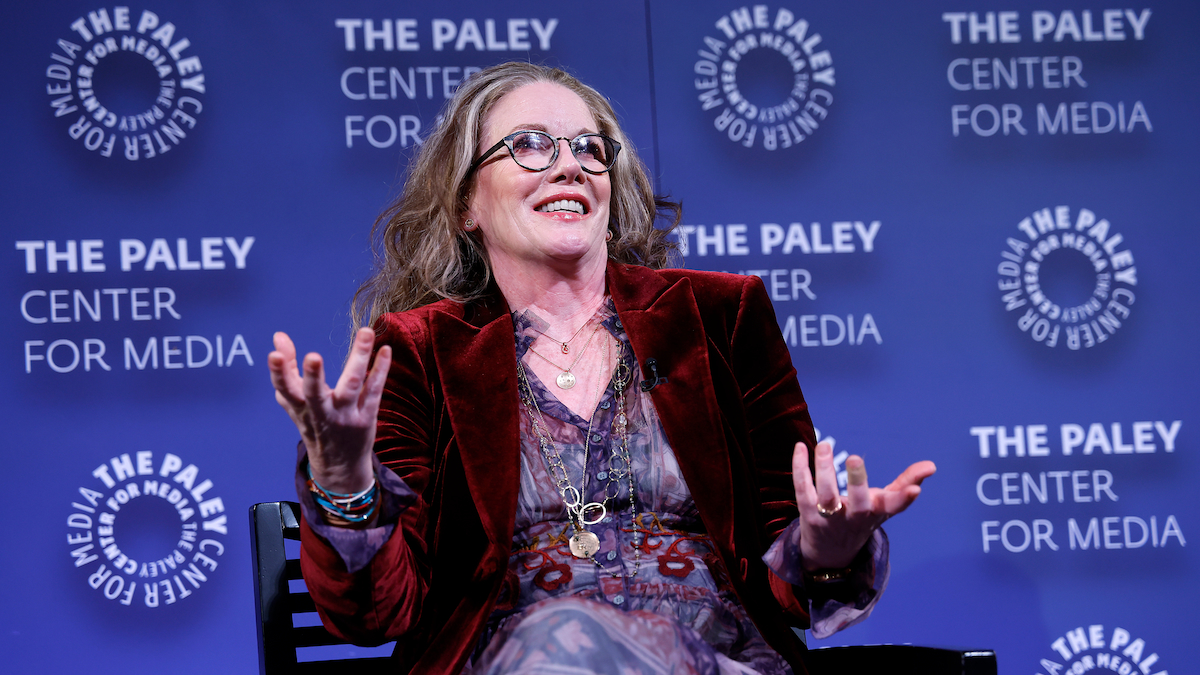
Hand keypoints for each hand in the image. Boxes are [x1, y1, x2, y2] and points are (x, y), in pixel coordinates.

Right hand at [268, 328, 391, 493]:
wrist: (339, 466)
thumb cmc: (315, 425)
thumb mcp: (296, 402)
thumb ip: (287, 369)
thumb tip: (279, 336)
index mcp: (300, 408)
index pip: (286, 389)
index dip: (279, 373)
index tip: (274, 355)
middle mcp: (321, 414)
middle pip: (315, 395)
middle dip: (312, 377)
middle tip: (313, 357)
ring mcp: (345, 416)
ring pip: (351, 386)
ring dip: (358, 358)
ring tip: (365, 332)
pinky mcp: (367, 417)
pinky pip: (373, 391)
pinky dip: (380, 369)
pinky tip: (385, 350)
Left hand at [791, 441, 935, 569]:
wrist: (830, 553)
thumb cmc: (862, 519)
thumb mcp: (885, 505)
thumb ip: (906, 483)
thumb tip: (932, 465)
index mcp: (877, 513)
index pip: (894, 508)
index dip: (904, 499)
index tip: (915, 490)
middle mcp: (855, 518)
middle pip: (858, 504)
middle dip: (858, 483)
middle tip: (856, 458)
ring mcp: (830, 518)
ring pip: (826, 496)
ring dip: (823, 470)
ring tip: (824, 446)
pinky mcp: (807, 514)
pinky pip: (802, 490)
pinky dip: (800, 468)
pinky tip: (800, 447)